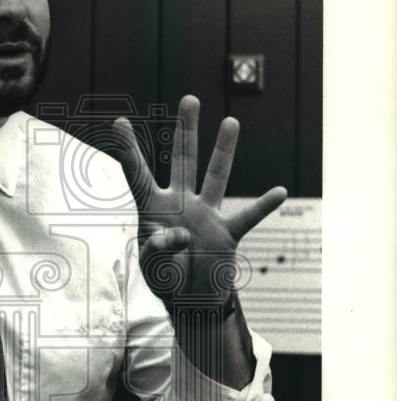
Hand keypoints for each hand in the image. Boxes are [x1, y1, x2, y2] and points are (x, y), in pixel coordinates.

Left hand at [112, 95, 286, 307]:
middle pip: (183, 161)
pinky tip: (279, 192)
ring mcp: (206, 216)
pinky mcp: (226, 233)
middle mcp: (181, 204)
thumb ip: (157, 249)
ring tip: (231, 121)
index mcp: (154, 210)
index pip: (138, 175)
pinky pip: (247, 217)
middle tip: (189, 99)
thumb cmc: (166, 279)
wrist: (191, 301)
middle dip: (186, 130)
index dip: (129, 150)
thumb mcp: (152, 267)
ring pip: (216, 176)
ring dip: (224, 151)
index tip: (119, 123)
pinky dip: (263, 207)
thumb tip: (181, 233)